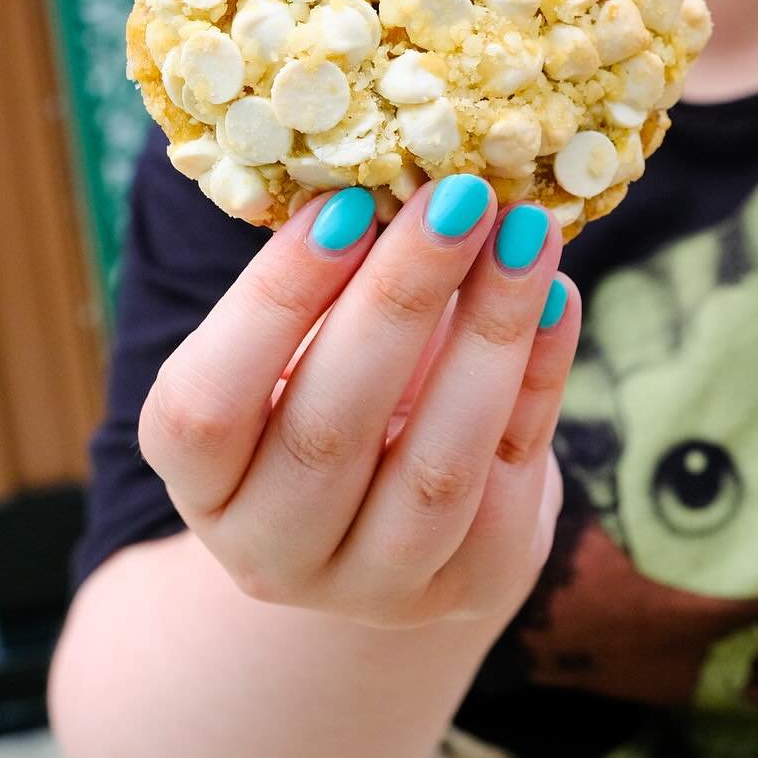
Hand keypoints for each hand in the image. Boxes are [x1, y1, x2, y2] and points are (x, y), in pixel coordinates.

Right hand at [138, 177, 576, 628]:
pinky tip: (558, 298)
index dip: (273, 303)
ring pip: (435, 468)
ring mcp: (371, 588)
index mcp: (199, 480)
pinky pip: (513, 477)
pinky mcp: (468, 588)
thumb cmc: (339, 395)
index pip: (206, 403)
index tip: (345, 204)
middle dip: (401, 297)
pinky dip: (542, 377)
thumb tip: (411, 169)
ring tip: (527, 234)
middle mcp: (269, 550)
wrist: (401, 521)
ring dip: (489, 336)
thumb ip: (338, 274)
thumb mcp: (308, 343)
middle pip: (329, 430)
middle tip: (458, 196)